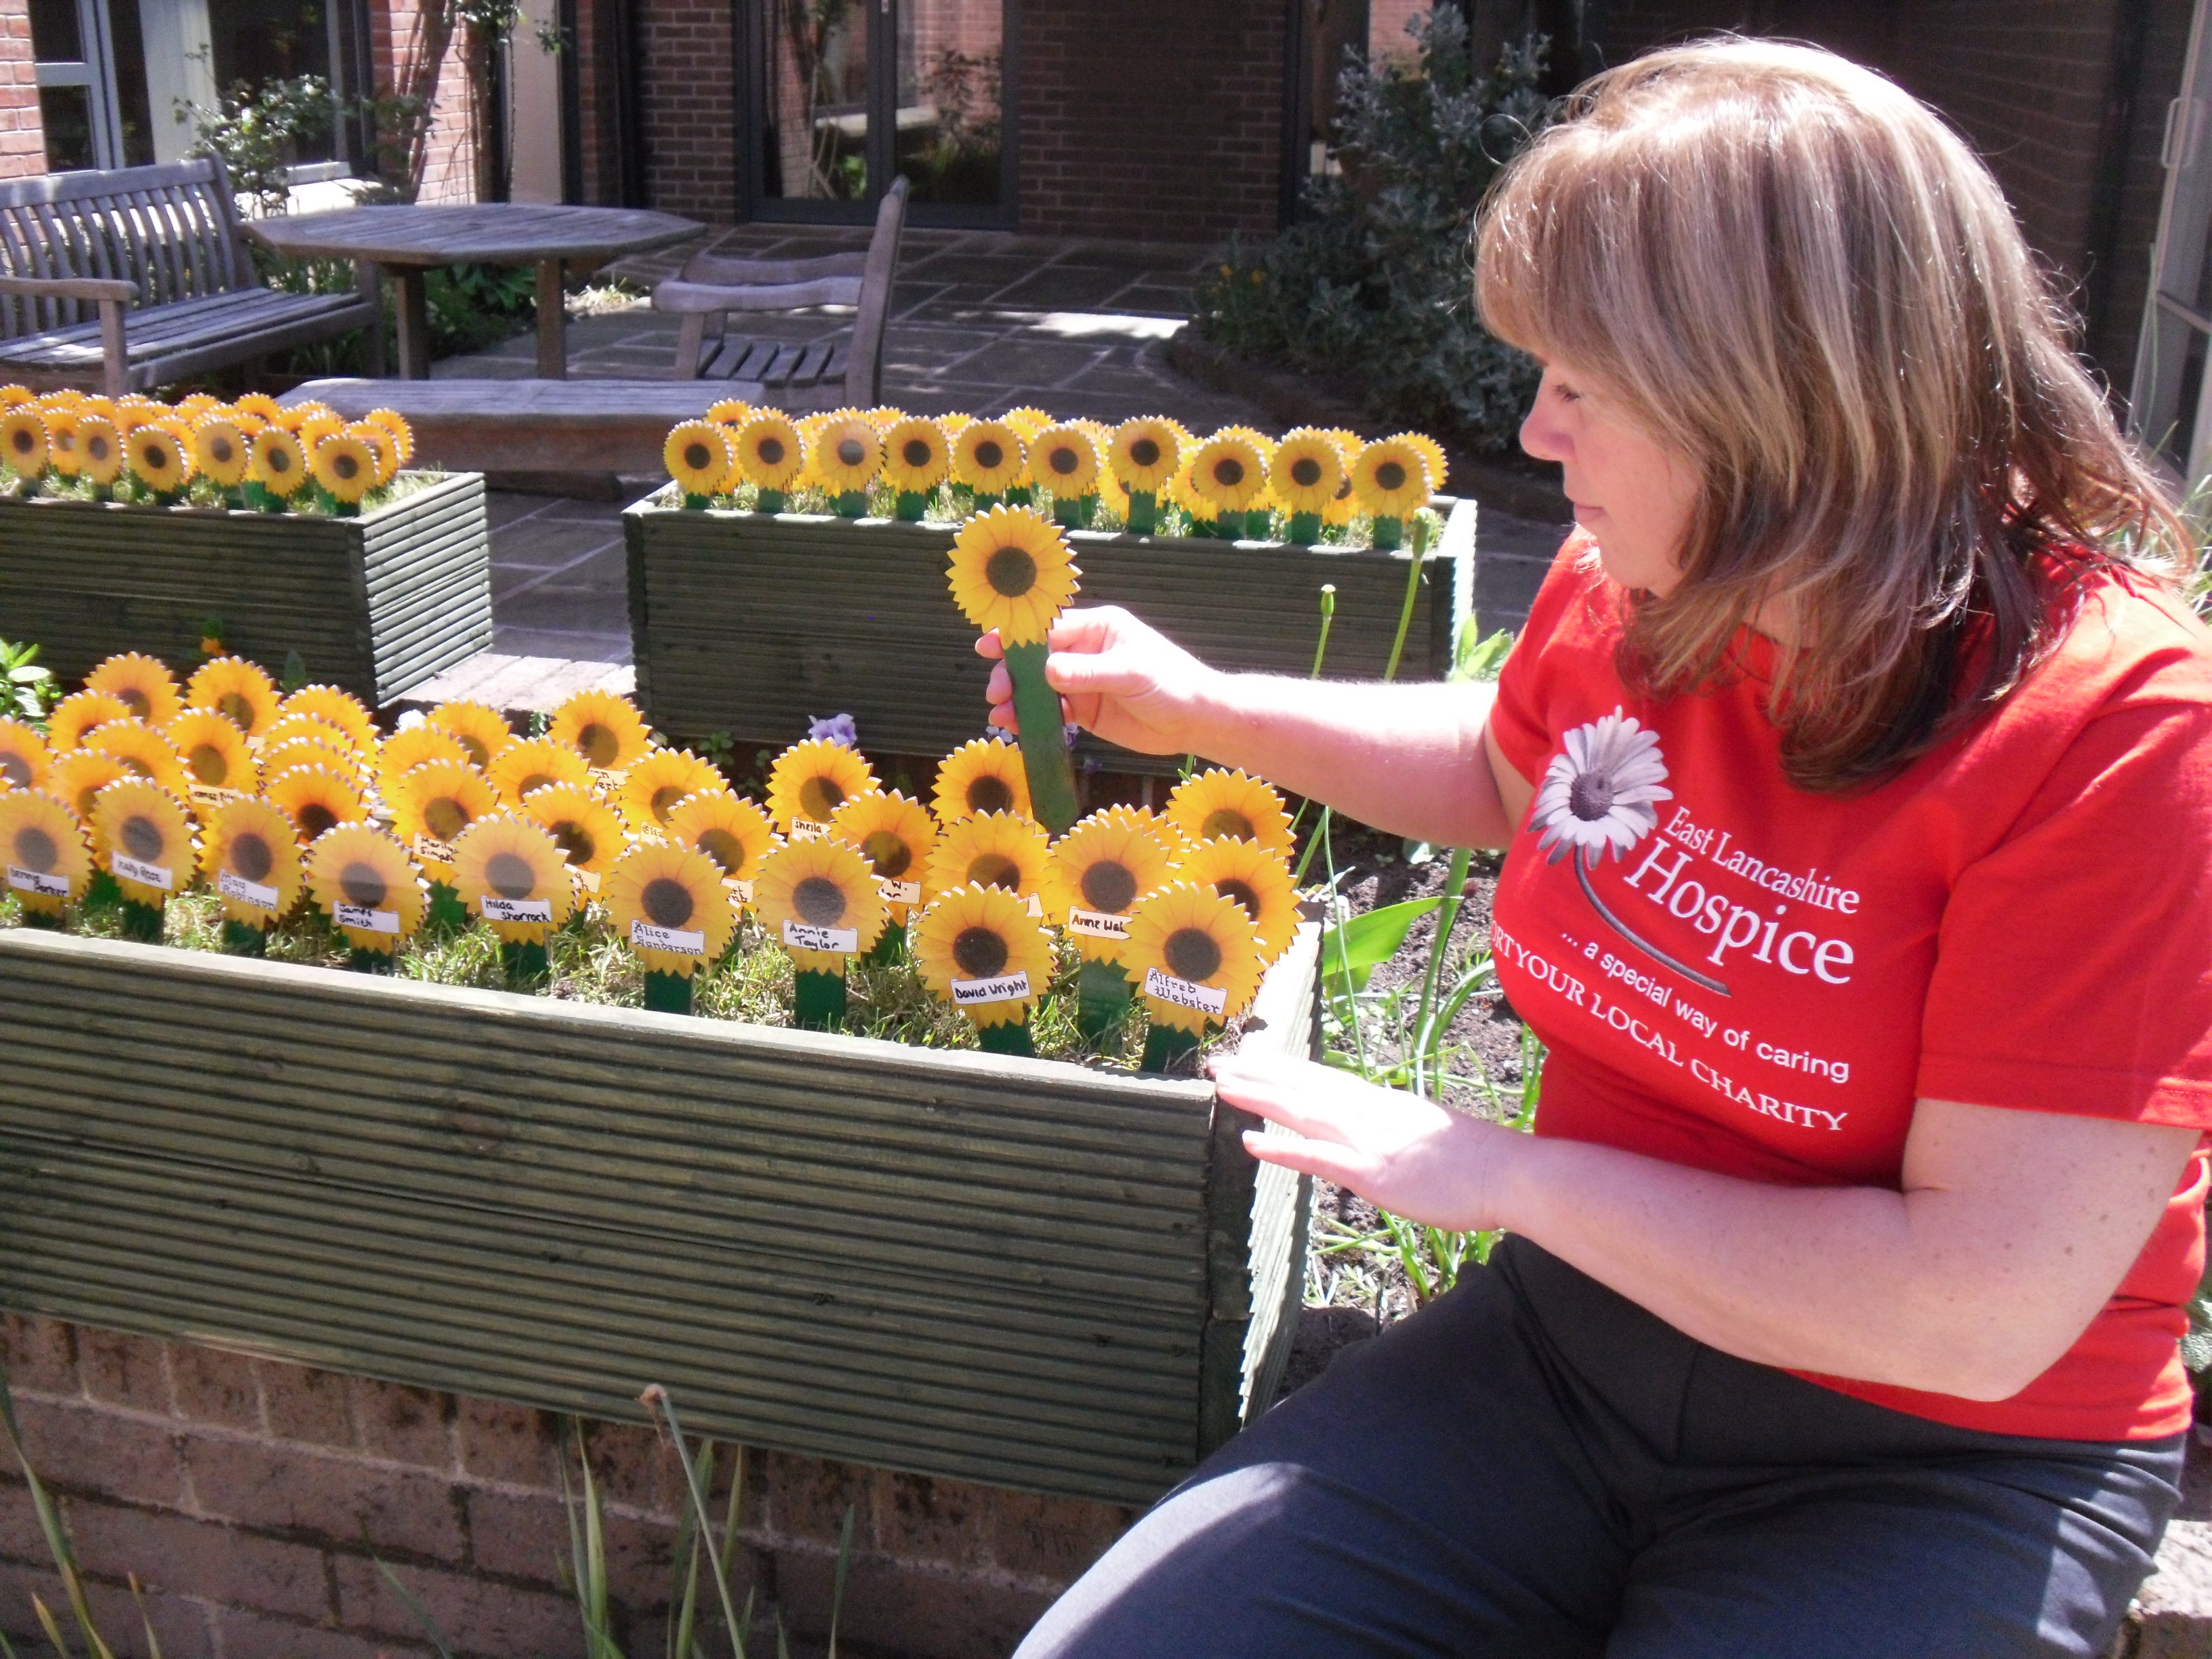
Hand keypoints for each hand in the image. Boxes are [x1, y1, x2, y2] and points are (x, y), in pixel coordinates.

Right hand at [977, 606, 1221, 756]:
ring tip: (999, 713)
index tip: (990, 644)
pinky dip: (1032, 718)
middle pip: (1038, 658)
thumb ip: (1088, 672)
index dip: (1019, 636)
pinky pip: (1051, 711)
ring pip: (1039, 687)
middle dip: (1013, 673)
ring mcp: (1082, 681)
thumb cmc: (1171, 683)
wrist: (1195, 721)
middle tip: (996, 690)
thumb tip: (1047, 672)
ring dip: (1018, 698)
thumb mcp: (1130, 673)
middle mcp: (1085, 651)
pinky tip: (1015, 726)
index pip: (1050, 627)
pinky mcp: (1084, 710)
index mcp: (1098, 627)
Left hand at [1209, 1051, 1515, 1234]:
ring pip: (1302, 1112)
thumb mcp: (1429, 1132)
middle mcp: (1369, 1113)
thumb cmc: (1479, 1160)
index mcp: (1382, 1104)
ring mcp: (1368, 1141)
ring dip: (1259, 1097)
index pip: (1323, 1079)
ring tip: (1222, 1085)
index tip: (1253, 1058)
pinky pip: (1317, 1158)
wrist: (1510, 1172)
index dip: (1284, 1068)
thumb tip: (1383, 1131)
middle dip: (1260, 1074)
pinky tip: (1250, 1143)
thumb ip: (1398, 1129)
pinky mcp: (1372, 1172)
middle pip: (1304, 1087)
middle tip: (1219, 1063)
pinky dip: (1281, 1149)